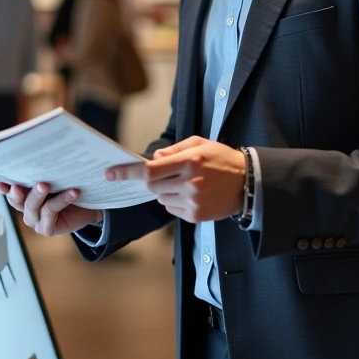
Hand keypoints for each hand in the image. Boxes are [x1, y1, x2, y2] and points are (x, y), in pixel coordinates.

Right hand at [0, 181, 102, 236]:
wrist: (90, 207)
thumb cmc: (70, 188)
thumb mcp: (56, 179)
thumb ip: (43, 174)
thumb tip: (36, 156)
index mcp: (25, 197)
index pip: (11, 192)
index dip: (4, 187)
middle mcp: (28, 210)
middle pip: (18, 200)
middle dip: (18, 190)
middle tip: (20, 182)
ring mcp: (36, 222)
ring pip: (32, 206)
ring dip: (39, 193)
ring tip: (47, 184)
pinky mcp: (47, 229)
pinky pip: (50, 211)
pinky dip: (61, 200)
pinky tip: (73, 192)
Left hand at [106, 137, 245, 223]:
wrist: (248, 183)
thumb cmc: (221, 159)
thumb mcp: (199, 143)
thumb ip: (173, 149)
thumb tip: (153, 158)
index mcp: (189, 161)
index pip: (149, 170)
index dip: (127, 172)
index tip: (111, 173)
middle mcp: (189, 183)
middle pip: (152, 186)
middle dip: (151, 181)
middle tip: (166, 174)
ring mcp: (193, 201)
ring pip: (161, 198)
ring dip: (165, 191)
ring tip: (185, 183)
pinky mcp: (196, 215)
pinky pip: (172, 209)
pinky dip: (175, 202)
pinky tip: (192, 194)